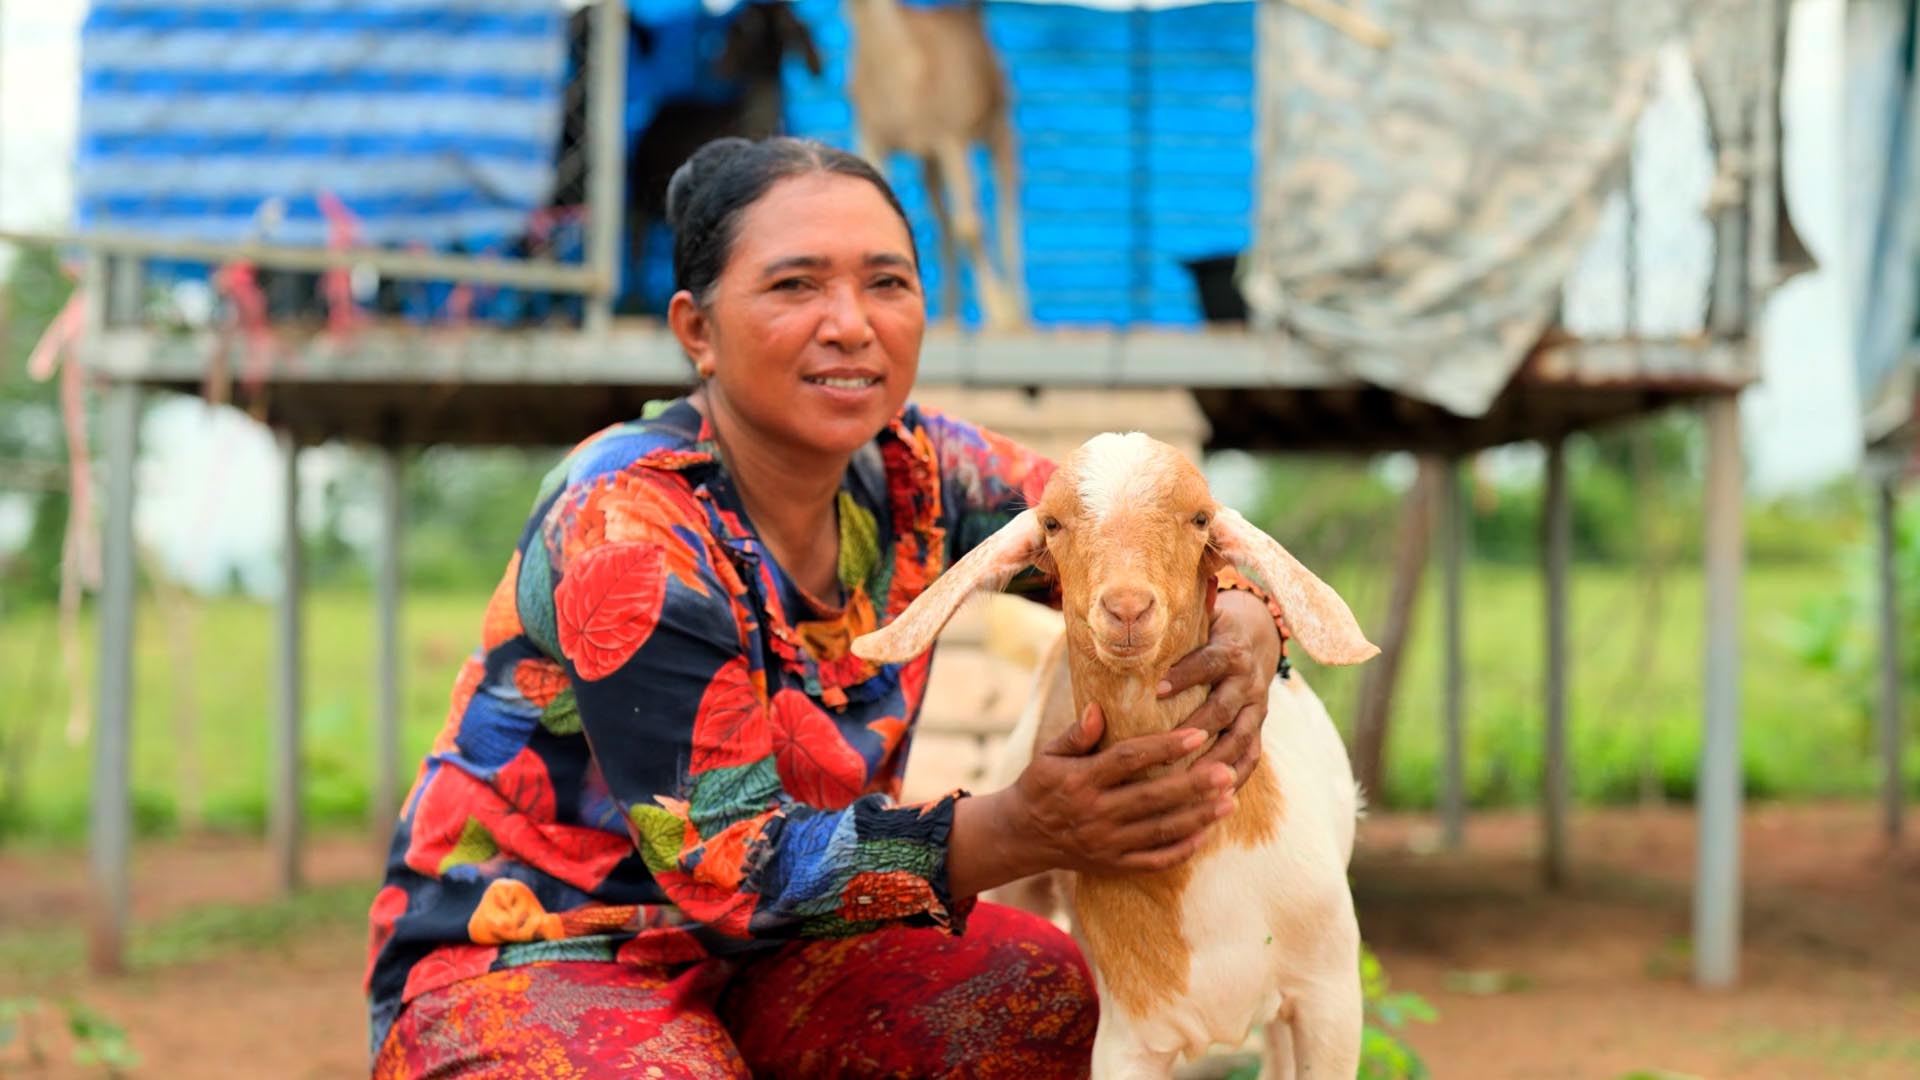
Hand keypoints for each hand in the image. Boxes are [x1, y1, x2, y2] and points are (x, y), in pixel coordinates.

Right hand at [997, 702, 1235, 877]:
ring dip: (1198, 817)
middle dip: (1194, 785)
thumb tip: (1099, 708)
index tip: (1197, 734)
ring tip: (1230, 801)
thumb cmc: (1041, 786)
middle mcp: (1095, 813)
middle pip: (1152, 797)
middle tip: (1228, 771)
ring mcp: (1106, 843)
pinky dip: (1182, 850)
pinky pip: (1154, 861)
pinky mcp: (1114, 864)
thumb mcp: (1049, 755)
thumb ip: (1076, 734)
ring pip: (1160, 831)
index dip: (1164, 747)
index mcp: (1080, 781)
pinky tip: (1207, 833)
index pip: (1128, 760)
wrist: (1022, 835)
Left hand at [1158, 588, 1280, 789]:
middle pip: (1223, 708)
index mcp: (1230, 651)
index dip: (1185, 675)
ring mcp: (1256, 707)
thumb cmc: (1210, 630)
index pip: (1208, 663)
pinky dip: (1236, 777)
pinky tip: (1215, 798)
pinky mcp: (1258, 728)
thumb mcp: (1200, 620)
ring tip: (1189, 782)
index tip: (1156, 690)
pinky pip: (1251, 757)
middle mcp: (1246, 681)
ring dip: (1215, 762)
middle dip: (1196, 729)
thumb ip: (1173, 627)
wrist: (1255, 636)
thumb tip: (1127, 626)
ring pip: (1239, 738)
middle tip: (1166, 750)